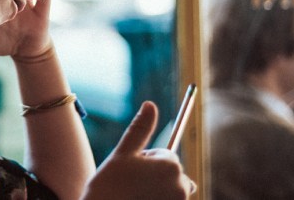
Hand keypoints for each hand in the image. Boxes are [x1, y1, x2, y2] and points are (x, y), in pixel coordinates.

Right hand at [81, 101, 195, 199]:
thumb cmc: (110, 184)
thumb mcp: (124, 152)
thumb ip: (141, 128)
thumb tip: (150, 104)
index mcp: (171, 165)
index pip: (165, 154)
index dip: (146, 159)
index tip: (132, 170)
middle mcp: (182, 186)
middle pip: (171, 171)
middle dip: (155, 174)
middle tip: (132, 183)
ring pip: (171, 187)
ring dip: (157, 188)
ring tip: (137, 193)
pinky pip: (171, 199)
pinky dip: (159, 198)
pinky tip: (142, 199)